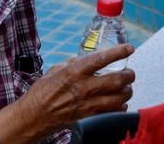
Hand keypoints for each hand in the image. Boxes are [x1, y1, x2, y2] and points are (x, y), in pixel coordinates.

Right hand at [0, 44, 134, 141]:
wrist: (34, 115)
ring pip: (118, 97)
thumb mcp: (56, 69)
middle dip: (128, 75)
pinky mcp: (88, 116)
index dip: (119, 52)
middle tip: (130, 72)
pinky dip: (120, 106)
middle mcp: (83, 87)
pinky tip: (120, 102)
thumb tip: (86, 58)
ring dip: (127, 91)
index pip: (102, 59)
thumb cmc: (42, 92)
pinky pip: (111, 112)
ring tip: (127, 87)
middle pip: (116, 80)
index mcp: (75, 72)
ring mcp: (87, 103)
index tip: (129, 48)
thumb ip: (74, 62)